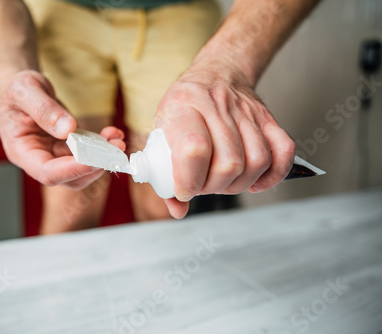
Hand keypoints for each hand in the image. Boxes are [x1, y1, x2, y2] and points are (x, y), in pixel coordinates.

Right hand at [0, 70, 124, 189]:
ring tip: (118, 141)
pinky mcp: (69, 149)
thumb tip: (68, 129)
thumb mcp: (25, 90)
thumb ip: (43, 109)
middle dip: (94, 167)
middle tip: (115, 149)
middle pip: (69, 178)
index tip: (94, 159)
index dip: (72, 170)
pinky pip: (88, 154)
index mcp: (21, 151)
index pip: (47, 172)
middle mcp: (39, 159)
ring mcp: (55, 156)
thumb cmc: (18, 89)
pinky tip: (113, 133)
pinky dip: (103, 147)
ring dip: (103, 158)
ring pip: (82, 169)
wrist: (24, 88)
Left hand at [155, 65, 295, 217]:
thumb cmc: (185, 107)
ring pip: (256, 161)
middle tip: (202, 185)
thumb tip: (177, 209)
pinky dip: (273, 175)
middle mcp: (217, 106)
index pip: (194, 149)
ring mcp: (247, 112)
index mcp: (183, 106)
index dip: (189, 180)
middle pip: (229, 162)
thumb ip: (164, 172)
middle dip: (214, 187)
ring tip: (223, 182)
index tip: (184, 189)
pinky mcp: (268, 119)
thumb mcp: (161, 130)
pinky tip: (255, 181)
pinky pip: (284, 151)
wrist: (217, 73)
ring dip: (239, 184)